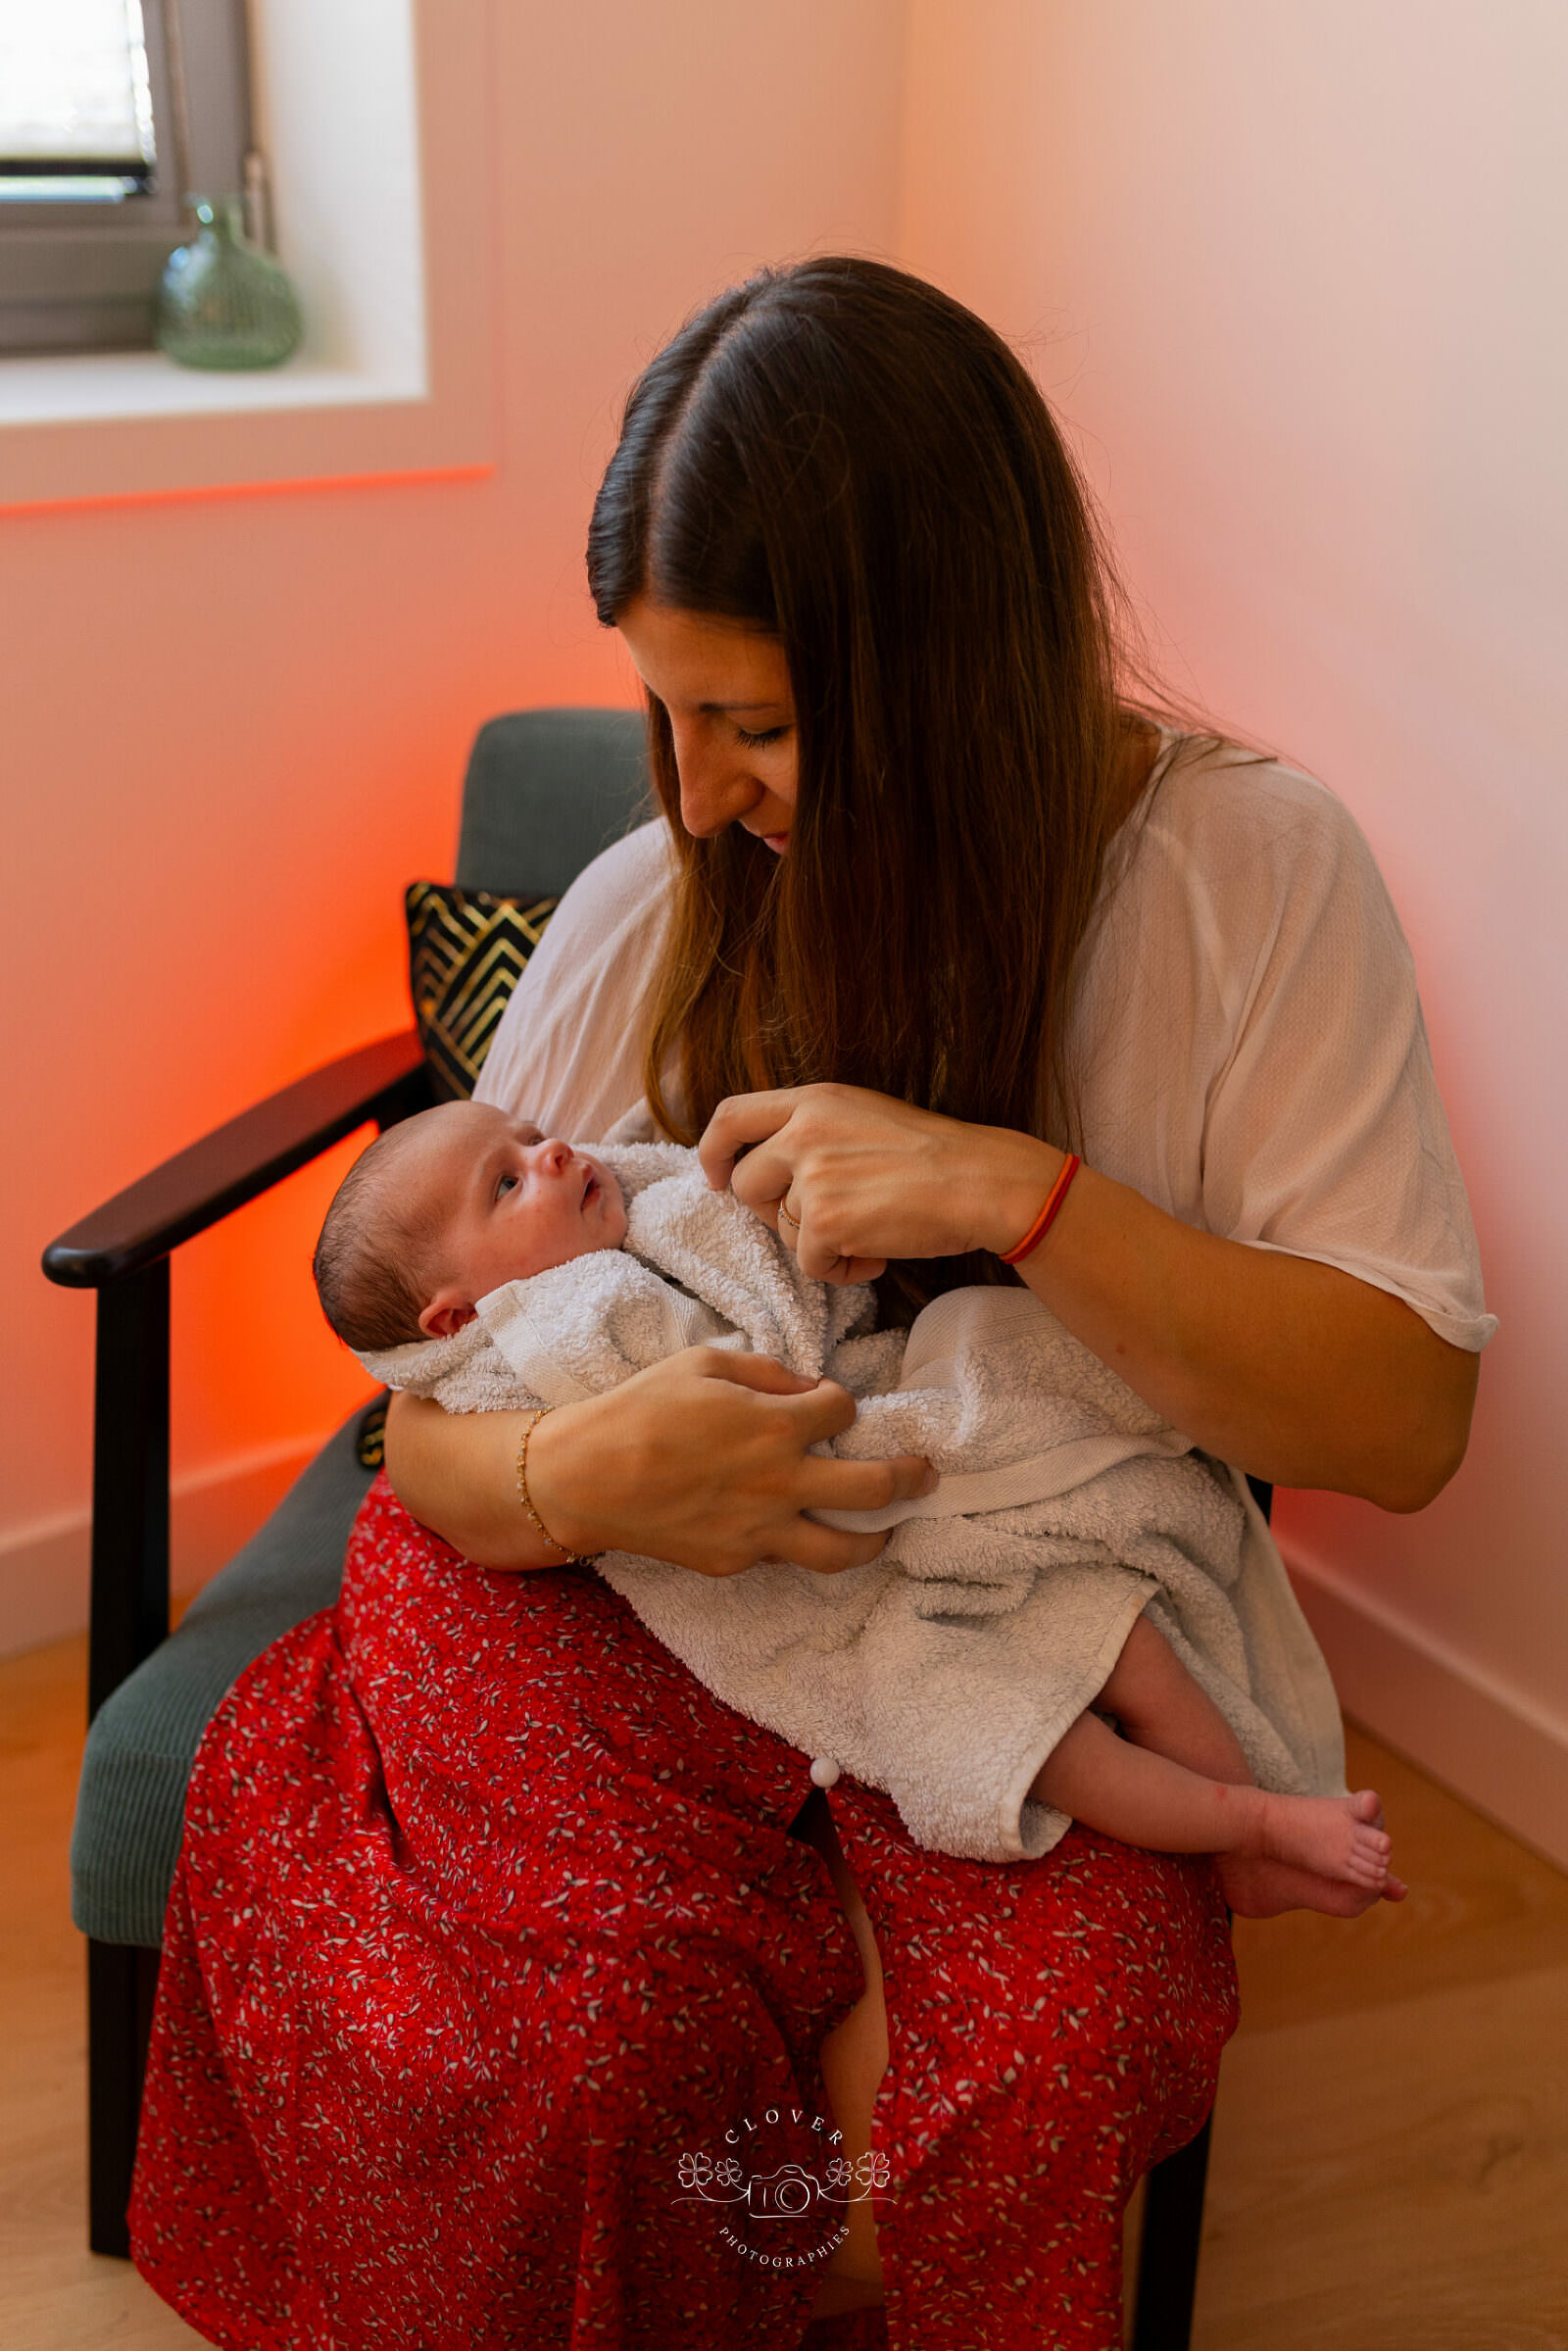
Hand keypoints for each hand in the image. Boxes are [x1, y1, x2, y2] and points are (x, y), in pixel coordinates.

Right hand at [530, 1345, 937, 1576]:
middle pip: (875, 1488)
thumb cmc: (639, 1409)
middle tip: (926, 1473)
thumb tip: (807, 1389)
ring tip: (892, 1530)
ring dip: (880, 1537)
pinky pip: (784, 1556)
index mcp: (775, 1425)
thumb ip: (767, 1373)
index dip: (842, 1404)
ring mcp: (761, 1530)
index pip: (843, 1412)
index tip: (833, 1405)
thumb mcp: (704, 1363)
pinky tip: (800, 1529)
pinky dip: (801, 1542)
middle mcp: (781, 1482)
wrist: (584, 1478)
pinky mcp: (736, 1561)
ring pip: (845, 1549)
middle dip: (911, 1477)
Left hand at [699, 1082, 1061, 1277]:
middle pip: (744, 1184)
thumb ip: (812, 1131)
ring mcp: (811, 1176)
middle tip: (821, 1223)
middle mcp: (804, 1131)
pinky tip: (877, 1256)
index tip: (715, 1176)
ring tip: (868, 1235)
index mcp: (813, 1100)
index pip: (731, 1115)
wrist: (981, 1182)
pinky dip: (841, 1270)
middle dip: (772, 1213)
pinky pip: (809, 1263)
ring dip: (817, 1244)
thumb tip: (769, 1170)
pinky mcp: (825, 1222)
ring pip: (780, 1229)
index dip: (713, 1151)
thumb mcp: (863, 1117)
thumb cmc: (935, 1156)